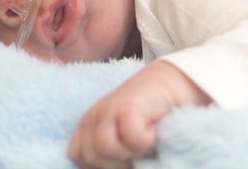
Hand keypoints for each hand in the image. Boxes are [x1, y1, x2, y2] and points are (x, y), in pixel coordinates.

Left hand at [68, 61, 210, 167]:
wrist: (168, 86)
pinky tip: (152, 128)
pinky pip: (132, 137)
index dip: (100, 166)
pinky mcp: (128, 105)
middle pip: (91, 157)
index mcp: (87, 128)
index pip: (79, 157)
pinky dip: (146, 140)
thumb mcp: (122, 141)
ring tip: (144, 139)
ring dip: (131, 151)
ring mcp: (108, 109)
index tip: (122, 160)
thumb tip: (118, 167)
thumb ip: (110, 155)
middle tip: (136, 149)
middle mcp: (93, 117)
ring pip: (106, 148)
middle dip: (116, 162)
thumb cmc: (147, 122)